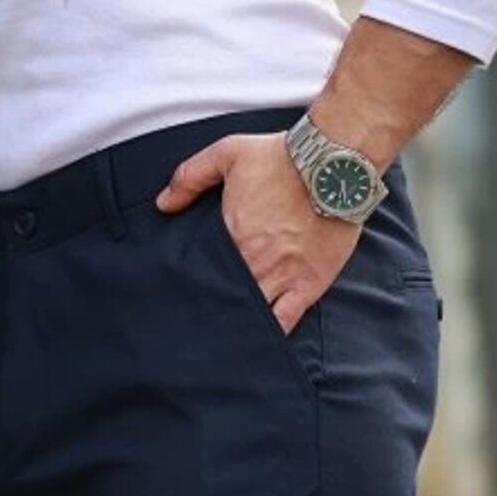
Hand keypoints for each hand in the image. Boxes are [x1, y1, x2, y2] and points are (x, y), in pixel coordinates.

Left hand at [156, 132, 361, 333]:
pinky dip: (271, 334)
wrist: (333, 163)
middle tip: (202, 322)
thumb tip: (163, 203)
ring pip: (252, 314)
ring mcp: (281, 278)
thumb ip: (190, 176)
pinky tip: (259, 342)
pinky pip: (285, 322)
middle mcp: (253, 263)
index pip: (204, 272)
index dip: (195, 284)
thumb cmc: (282, 157)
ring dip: (239, 324)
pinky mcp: (307, 286)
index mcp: (231, 236)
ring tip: (226, 337)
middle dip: (214, 308)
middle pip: (225, 297)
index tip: (187, 291)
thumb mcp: (227, 153)